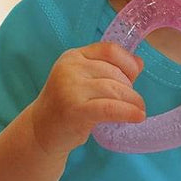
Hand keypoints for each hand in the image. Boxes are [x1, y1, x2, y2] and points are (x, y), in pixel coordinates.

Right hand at [31, 42, 145, 157]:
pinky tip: (138, 116)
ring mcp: (71, 88)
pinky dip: (128, 112)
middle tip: (133, 101)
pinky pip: (110, 108)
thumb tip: (138, 63)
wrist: (41, 130)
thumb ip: (108, 69)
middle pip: (114, 72)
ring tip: (139, 110)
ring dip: (132, 101)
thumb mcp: (84, 80)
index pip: (109, 50)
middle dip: (129, 88)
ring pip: (114, 89)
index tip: (134, 76)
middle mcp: (70, 68)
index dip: (127, 62)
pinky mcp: (75, 109)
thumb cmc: (68, 104)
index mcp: (73, 56)